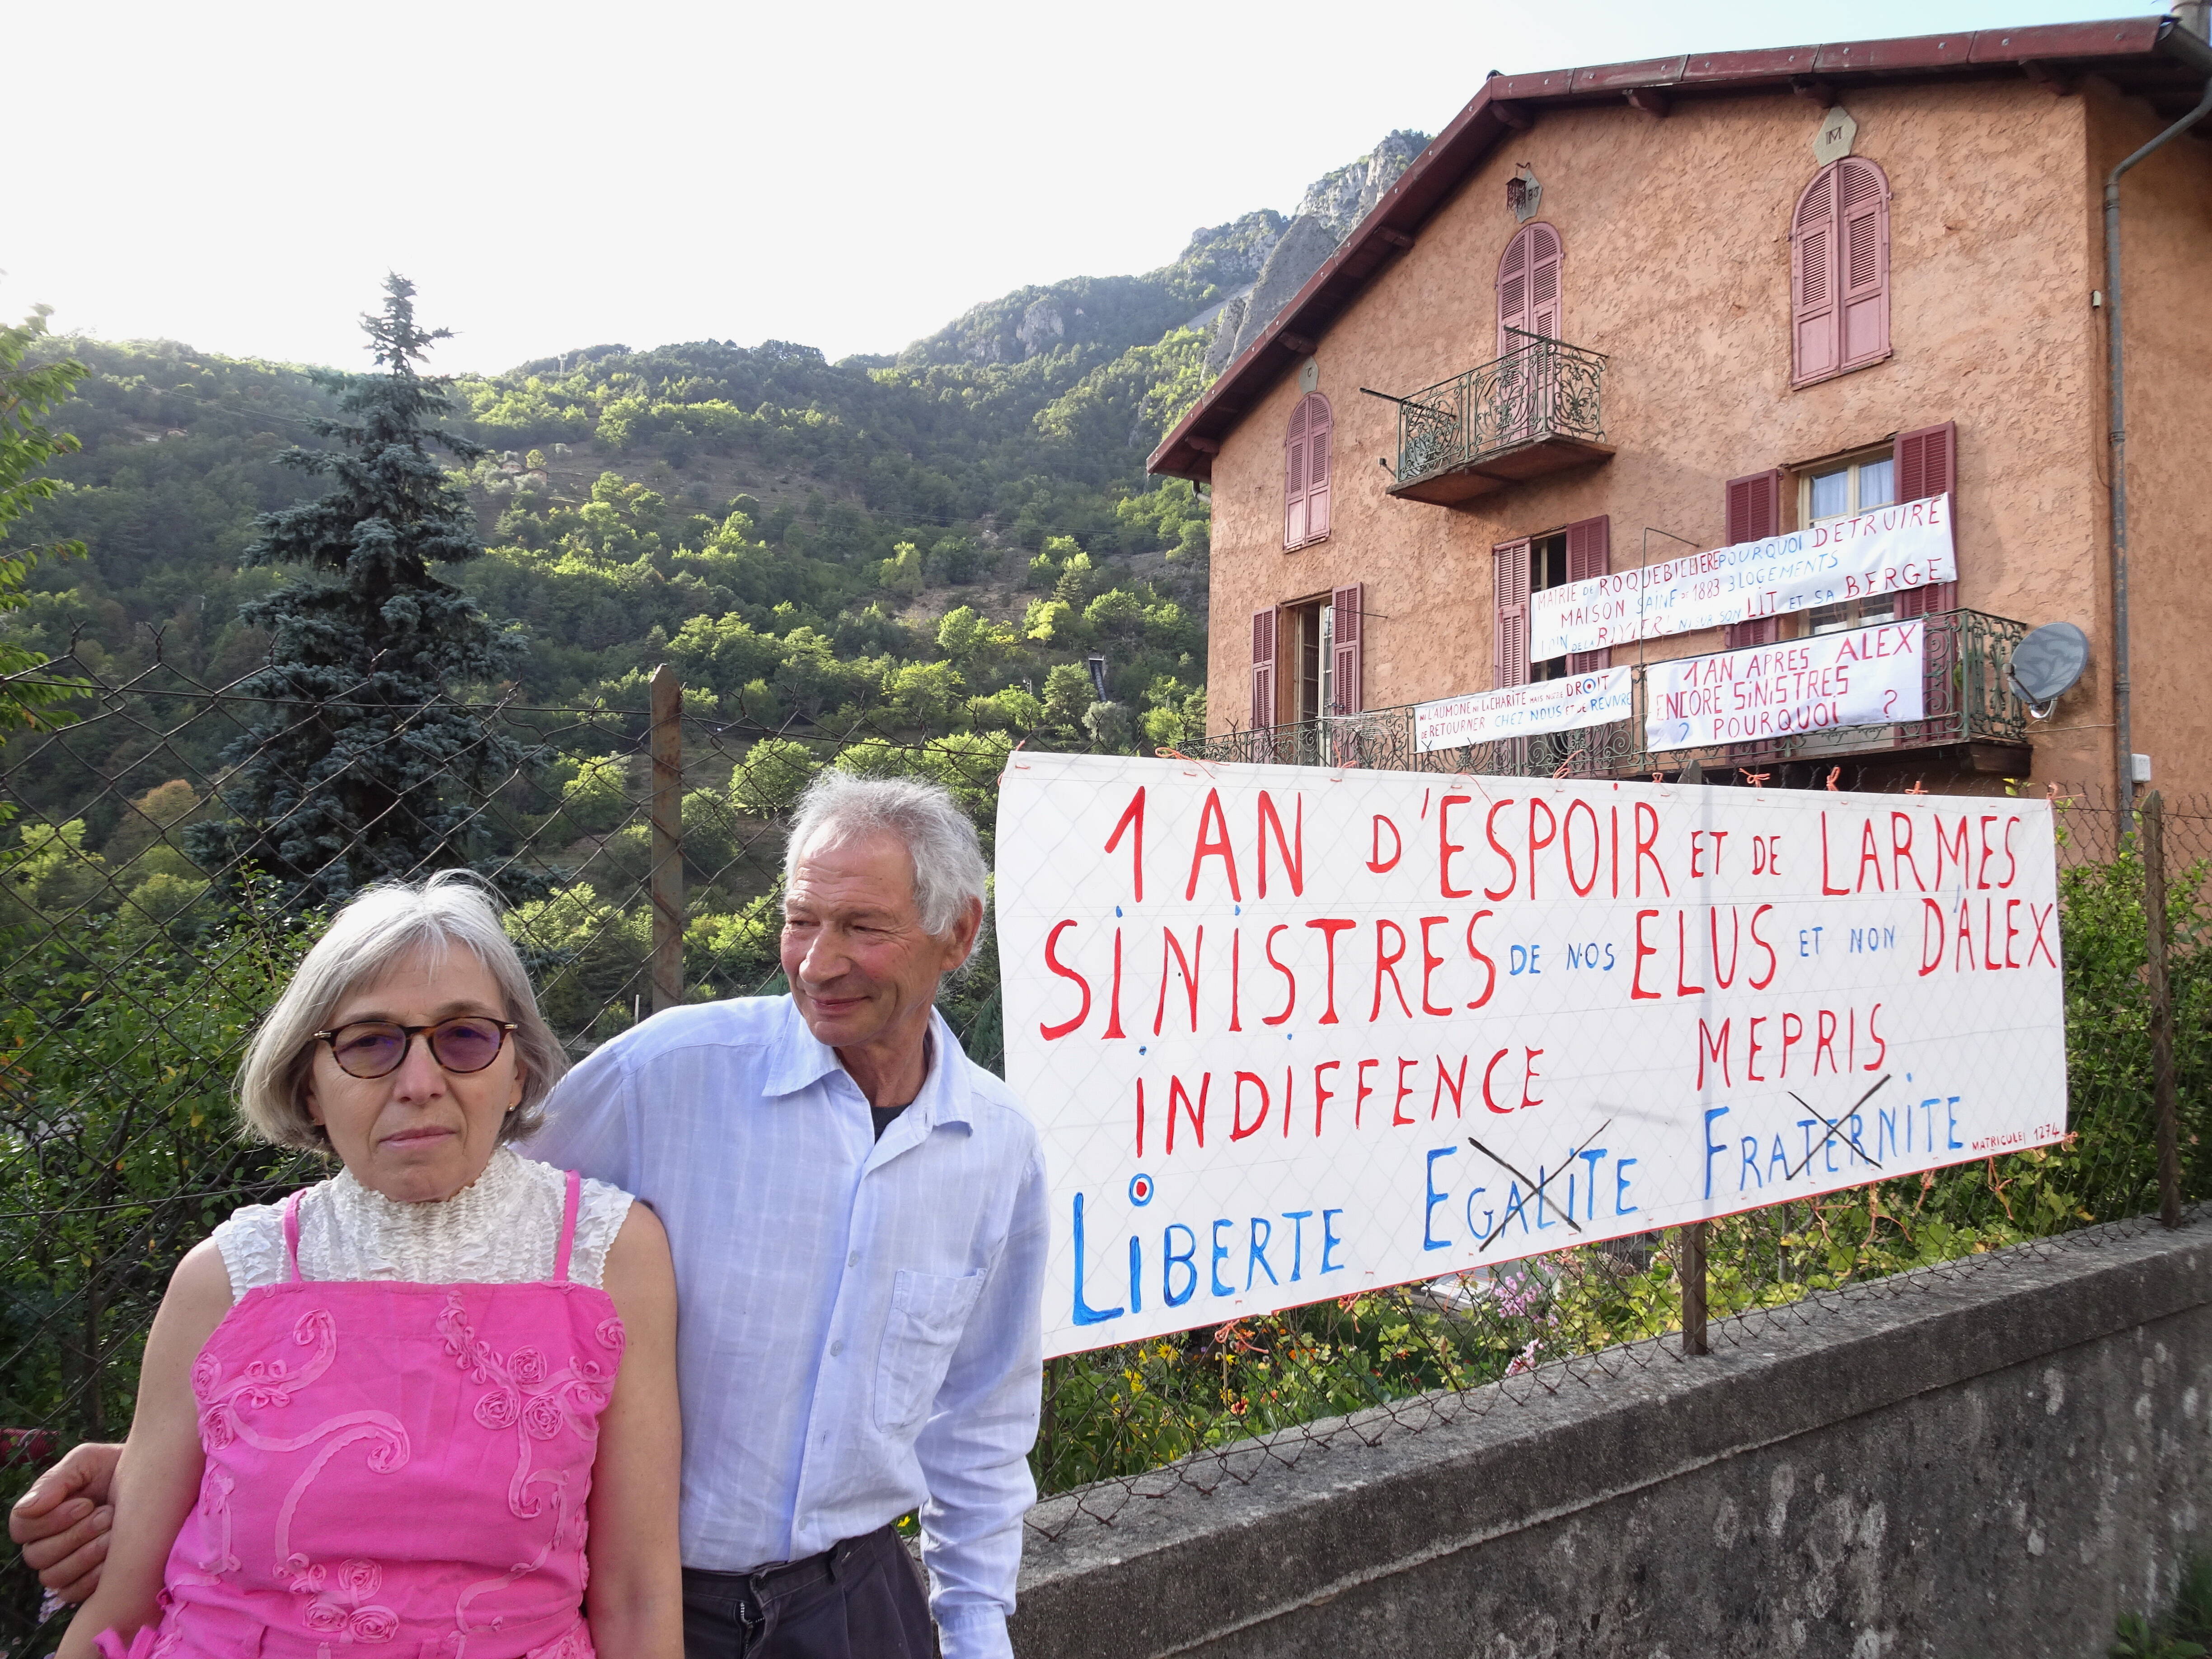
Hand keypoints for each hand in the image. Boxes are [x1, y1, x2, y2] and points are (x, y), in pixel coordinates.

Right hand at [9, 1442, 120, 1604]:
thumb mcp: (86, 1462)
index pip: (21, 1529)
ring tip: (113, 1534)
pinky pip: (73, 1592)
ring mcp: (63, 1567)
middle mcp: (45, 1544)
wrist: (155, 1483)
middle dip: (75, 1535)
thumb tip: (27, 1509)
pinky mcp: (82, 1584)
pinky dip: (93, 1578)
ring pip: (54, 1576)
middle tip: (107, 1516)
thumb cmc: (116, 1469)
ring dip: (85, 1555)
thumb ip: (55, 1481)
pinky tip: (114, 1559)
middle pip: (38, 1555)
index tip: (86, 1503)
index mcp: (40, 1516)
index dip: (50, 1520)